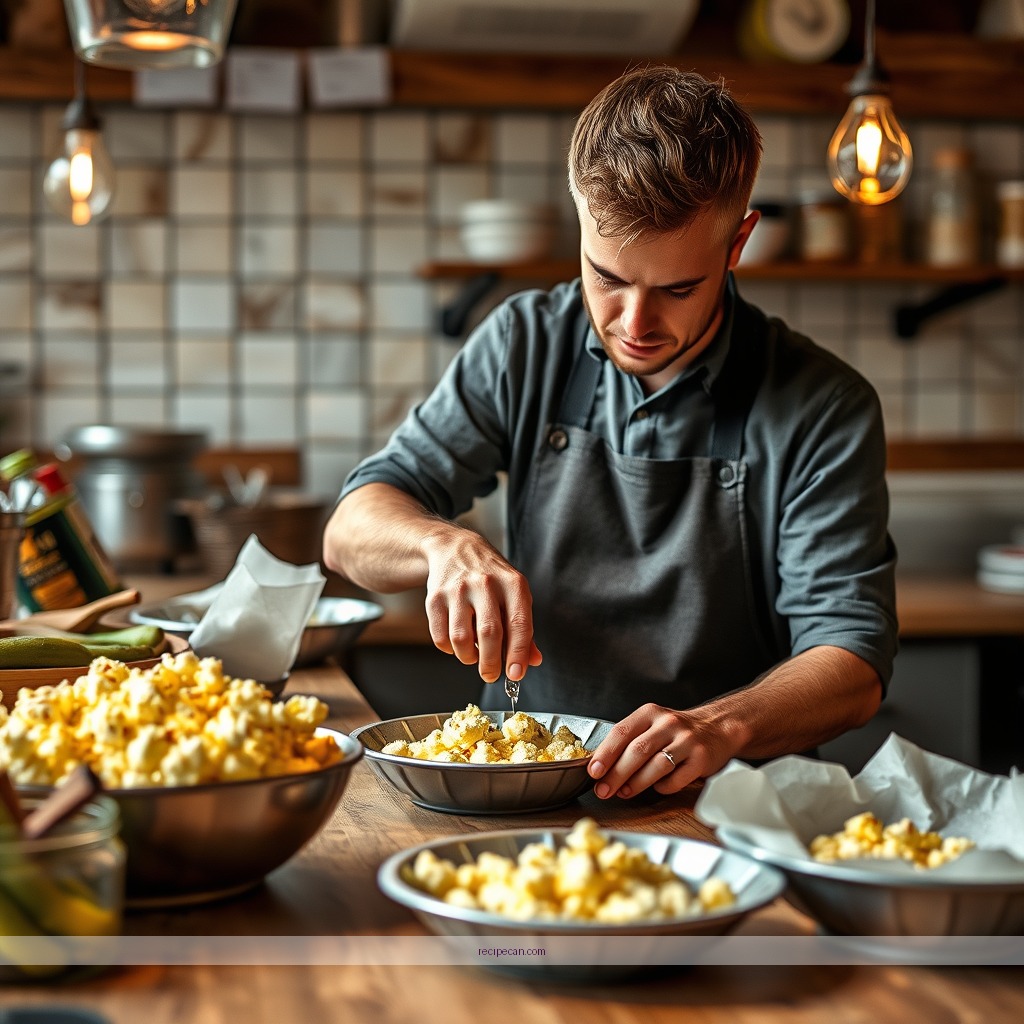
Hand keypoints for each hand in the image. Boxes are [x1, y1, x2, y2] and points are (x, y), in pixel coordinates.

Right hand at [423, 526, 541, 683]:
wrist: (454, 548)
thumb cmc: (491, 577)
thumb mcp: (514, 594)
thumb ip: (524, 628)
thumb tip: (532, 661)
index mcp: (513, 584)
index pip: (519, 624)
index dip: (518, 653)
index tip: (516, 675)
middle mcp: (486, 583)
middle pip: (490, 634)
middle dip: (491, 663)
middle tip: (491, 675)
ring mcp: (458, 589)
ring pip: (461, 639)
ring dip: (468, 657)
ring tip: (473, 656)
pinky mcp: (435, 597)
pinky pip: (440, 636)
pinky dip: (449, 649)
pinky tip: (456, 643)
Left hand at [587, 703, 733, 798]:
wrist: (717, 728)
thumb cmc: (676, 732)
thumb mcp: (651, 725)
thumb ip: (629, 741)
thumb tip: (602, 768)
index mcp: (650, 713)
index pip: (621, 732)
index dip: (605, 754)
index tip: (593, 771)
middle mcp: (668, 723)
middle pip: (637, 751)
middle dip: (616, 774)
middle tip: (603, 790)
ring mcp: (686, 740)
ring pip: (656, 765)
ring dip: (636, 783)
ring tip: (624, 792)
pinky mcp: (701, 758)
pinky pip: (676, 779)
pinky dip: (662, 787)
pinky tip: (657, 787)